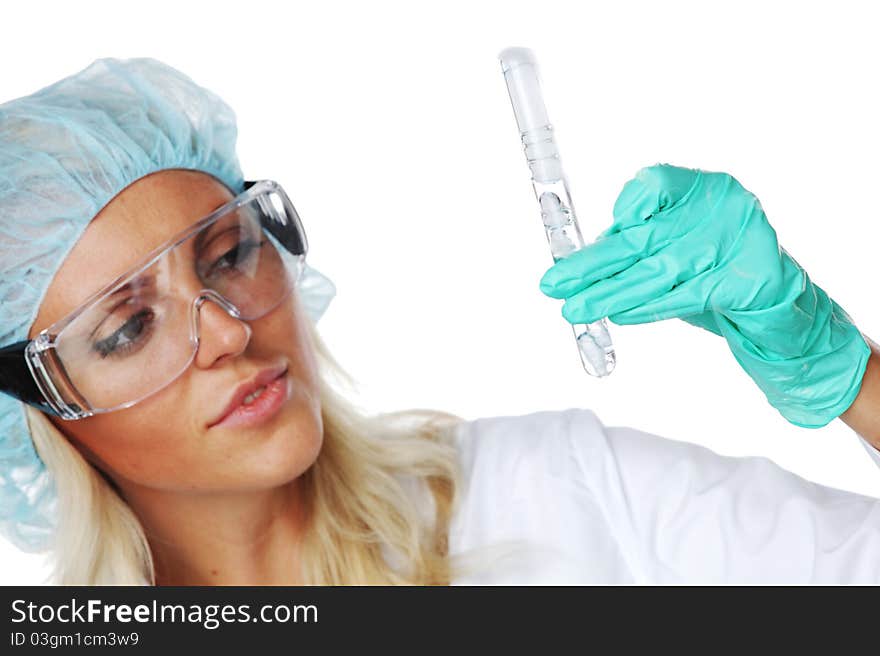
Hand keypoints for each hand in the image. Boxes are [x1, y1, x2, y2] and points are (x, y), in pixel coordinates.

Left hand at [538, 164, 869, 427]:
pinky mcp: (745, 281)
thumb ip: (642, 243)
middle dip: (593, 264)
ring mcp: (735, 243)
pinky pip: (684, 297)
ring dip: (610, 293)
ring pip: (658, 272)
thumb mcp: (678, 243)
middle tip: (554, 283)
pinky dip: (647, 308)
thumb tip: (583, 259)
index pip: (655, 182)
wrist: (778, 301)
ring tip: (575, 308)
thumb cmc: (717, 266)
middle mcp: (721, 207)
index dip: (626, 207)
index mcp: (704, 188)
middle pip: (644, 236)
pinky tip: (619, 315)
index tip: (607, 232)